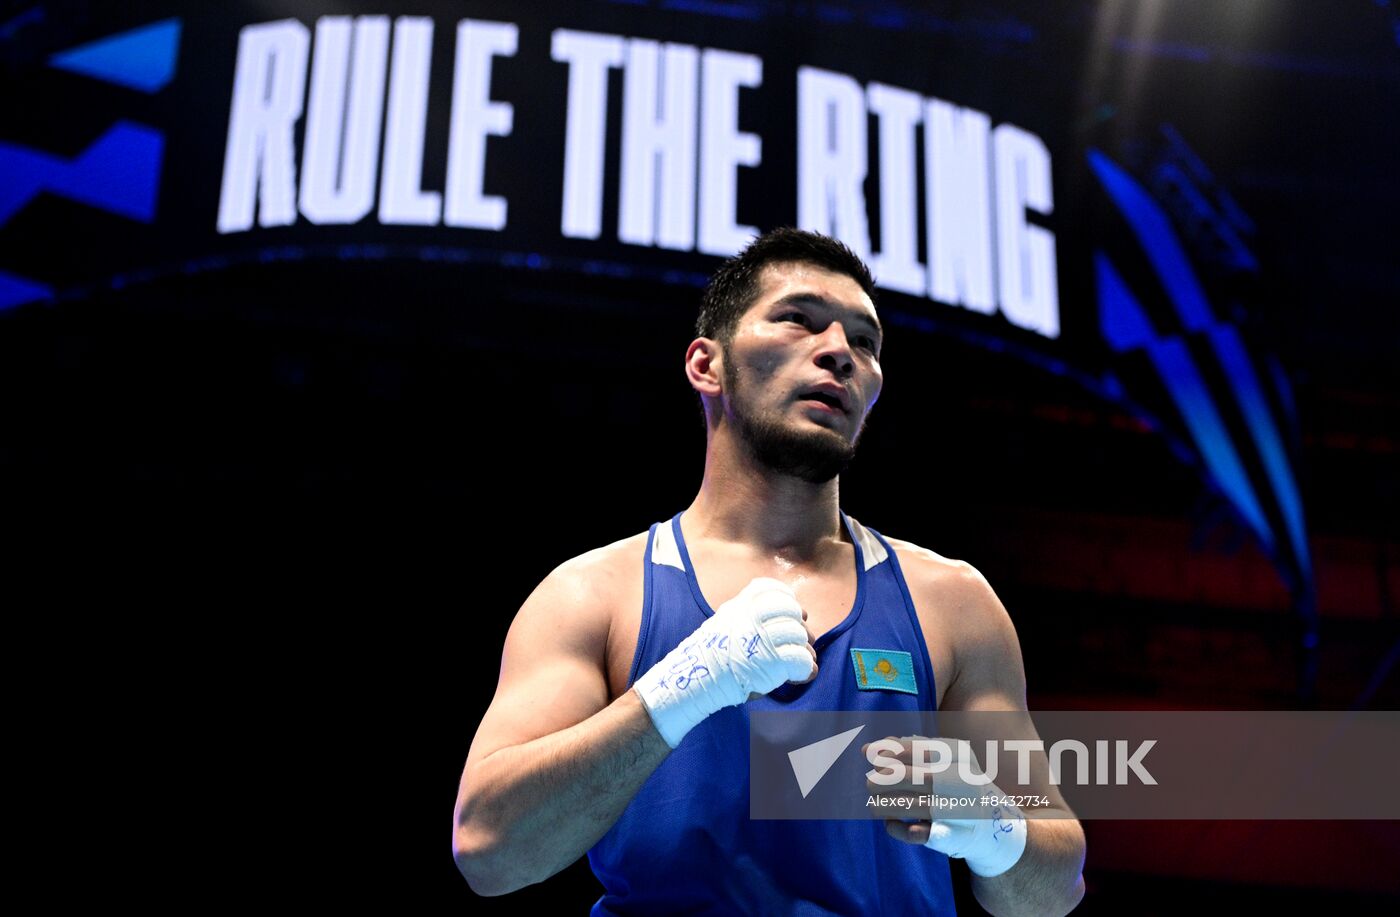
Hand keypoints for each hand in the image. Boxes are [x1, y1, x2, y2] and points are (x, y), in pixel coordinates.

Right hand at [636, 577, 817, 747]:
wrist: (694, 682)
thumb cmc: (711, 658)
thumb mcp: (723, 623)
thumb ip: (748, 615)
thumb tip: (792, 617)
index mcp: (738, 606)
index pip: (770, 589)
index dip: (786, 598)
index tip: (791, 611)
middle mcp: (750, 617)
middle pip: (790, 610)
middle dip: (798, 626)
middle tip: (797, 641)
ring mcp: (761, 638)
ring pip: (798, 634)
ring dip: (802, 649)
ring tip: (795, 661)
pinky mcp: (771, 662)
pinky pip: (801, 659)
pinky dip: (805, 668)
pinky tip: (797, 675)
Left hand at [864, 736, 1027, 877]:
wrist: (991, 823)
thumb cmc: (953, 782)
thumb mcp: (937, 759)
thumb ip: (905, 750)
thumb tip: (868, 749)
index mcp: (962, 756)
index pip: (924, 749)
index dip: (893, 752)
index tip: (869, 755)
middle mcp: (966, 782)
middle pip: (921, 779)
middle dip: (887, 780)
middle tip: (869, 783)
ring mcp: (962, 810)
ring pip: (919, 807)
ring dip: (888, 805)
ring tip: (873, 804)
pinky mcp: (956, 837)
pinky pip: (923, 835)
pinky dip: (901, 830)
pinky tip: (889, 824)